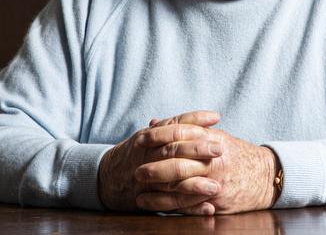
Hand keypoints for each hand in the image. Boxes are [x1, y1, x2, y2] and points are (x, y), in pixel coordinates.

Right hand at [97, 110, 223, 211]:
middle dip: (198, 150)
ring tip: (217, 186)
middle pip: (173, 150)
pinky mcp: (147, 199)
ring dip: (196, 184)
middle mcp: (145, 156)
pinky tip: (208, 208)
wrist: (106, 178)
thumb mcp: (149, 136)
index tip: (216, 118)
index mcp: (148, 138)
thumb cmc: (135, 153)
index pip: (174, 125)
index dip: (195, 120)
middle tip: (220, 149)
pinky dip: (190, 208)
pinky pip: (170, 205)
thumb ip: (176, 127)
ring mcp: (145, 179)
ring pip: (172, 181)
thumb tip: (210, 119)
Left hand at [135, 113, 277, 214]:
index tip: (140, 140)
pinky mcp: (216, 201)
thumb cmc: (235, 154)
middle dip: (154, 167)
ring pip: (180, 186)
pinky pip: (187, 205)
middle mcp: (213, 160)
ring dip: (157, 191)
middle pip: (178, 162)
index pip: (180, 134)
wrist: (266, 177)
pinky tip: (152, 204)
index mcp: (211, 139)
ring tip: (138, 192)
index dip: (158, 137)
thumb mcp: (214, 135)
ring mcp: (215, 181)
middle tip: (135, 171)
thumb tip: (154, 122)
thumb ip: (185, 128)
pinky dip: (167, 206)